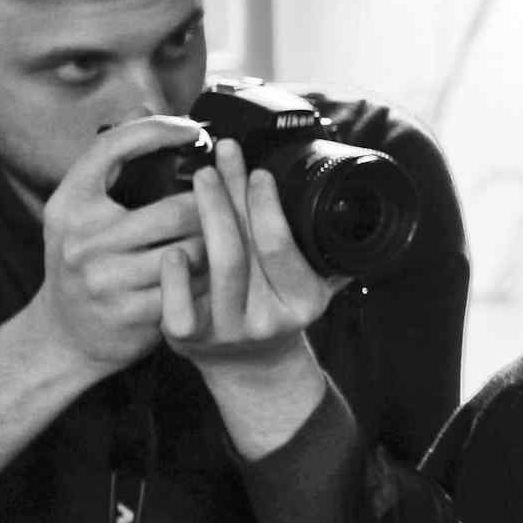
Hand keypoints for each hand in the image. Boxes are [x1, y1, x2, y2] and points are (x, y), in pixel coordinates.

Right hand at [28, 116, 207, 374]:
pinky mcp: (130, 313)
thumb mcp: (82, 211)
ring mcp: (104, 278)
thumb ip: (112, 166)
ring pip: (194, 251)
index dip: (159, 129)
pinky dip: (211, 280)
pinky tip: (217, 276)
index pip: (113, 146)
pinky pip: (193, 288)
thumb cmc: (88, 260)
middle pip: (178, 208)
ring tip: (228, 241)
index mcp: (70, 202)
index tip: (194, 129)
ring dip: (219, 247)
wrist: (65, 333)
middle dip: (213, 208)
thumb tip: (146, 109)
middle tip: (230, 205)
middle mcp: (82, 238)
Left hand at [160, 138, 349, 368]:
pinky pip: (177, 306)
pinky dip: (173, 273)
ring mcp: (226, 330)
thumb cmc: (280, 309)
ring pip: (213, 268)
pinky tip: (173, 245)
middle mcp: (267, 319)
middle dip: (230, 196)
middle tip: (222, 156)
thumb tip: (349, 202)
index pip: (280, 246)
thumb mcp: (315, 286)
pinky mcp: (188, 339)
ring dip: (204, 216)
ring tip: (201, 177)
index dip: (267, 205)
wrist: (252, 366)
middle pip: (242, 250)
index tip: (259, 171)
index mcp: (303, 302)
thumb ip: (326, 252)